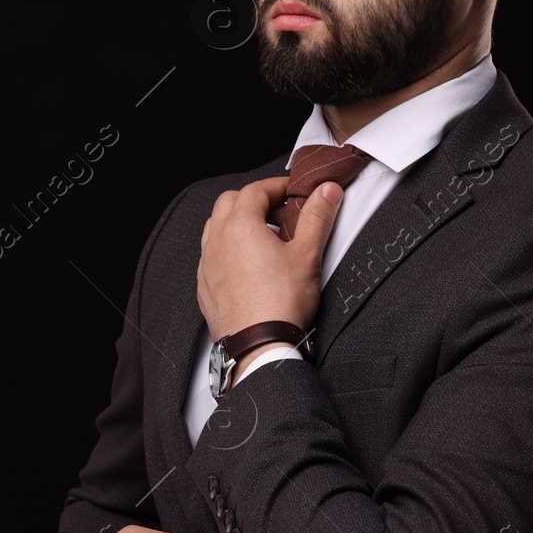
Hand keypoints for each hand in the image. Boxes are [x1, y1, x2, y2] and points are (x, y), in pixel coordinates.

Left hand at [198, 177, 342, 340]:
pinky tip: (248, 264)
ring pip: (216, 227)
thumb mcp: (307, 254)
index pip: (255, 190)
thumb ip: (317, 217)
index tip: (293, 193)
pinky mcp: (205, 285)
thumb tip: (327, 191)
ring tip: (265, 238)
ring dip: (238, 223)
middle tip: (281, 215)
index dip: (276, 187)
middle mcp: (216, 241)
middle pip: (230, 202)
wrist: (259, 346)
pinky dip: (228, 248)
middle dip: (255, 201)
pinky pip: (212, 255)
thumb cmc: (281, 302)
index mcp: (239, 226)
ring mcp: (207, 264)